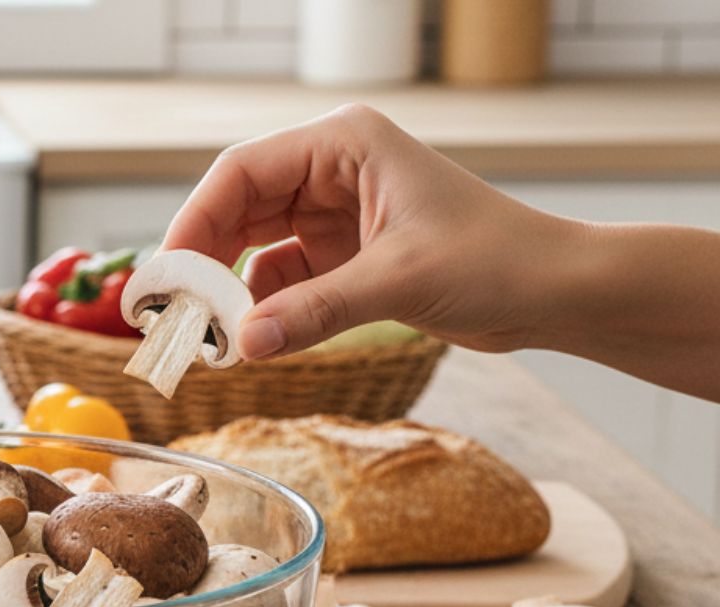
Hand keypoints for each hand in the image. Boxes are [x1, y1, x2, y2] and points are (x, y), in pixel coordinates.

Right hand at [162, 104, 573, 358]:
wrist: (556, 293)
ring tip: (211, 337)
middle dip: (206, 262)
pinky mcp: (343, 258)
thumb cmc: (498, 259)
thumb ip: (315, 311)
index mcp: (344, 144)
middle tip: (175, 314)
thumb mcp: (399, 282)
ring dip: (231, 292)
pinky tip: (253, 341)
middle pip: (237, 209)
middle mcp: (332, 171)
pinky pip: (281, 282)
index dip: (195, 222)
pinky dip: (263, 311)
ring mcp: (335, 215)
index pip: (241, 172)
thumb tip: (243, 344)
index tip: (168, 274)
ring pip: (253, 249)